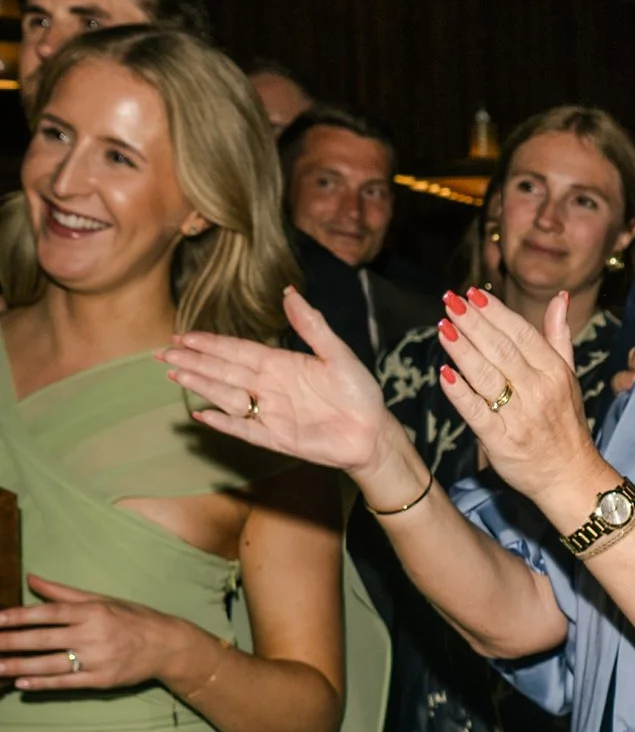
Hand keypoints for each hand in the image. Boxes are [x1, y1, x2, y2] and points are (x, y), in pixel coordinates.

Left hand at [0, 575, 180, 692]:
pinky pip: (67, 683)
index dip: (20, 616)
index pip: (48, 613)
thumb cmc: (132, 618)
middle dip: (12, 643)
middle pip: (44, 640)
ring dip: (20, 667)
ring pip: (51, 664)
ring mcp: (97, 659)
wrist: (167, 645)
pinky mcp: (102, 680)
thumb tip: (31, 578)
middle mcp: (93, 634)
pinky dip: (43, 683)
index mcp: (91, 611)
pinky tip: (23, 683)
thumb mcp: (100, 599)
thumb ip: (62, 592)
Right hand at [161, 285, 393, 475]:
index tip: (183, 335)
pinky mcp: (277, 438)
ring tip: (174, 373)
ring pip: (228, 397)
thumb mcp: (337, 354)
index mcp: (280, 364)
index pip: (237, 351)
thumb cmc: (359, 392)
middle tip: (163, 352)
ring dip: (202, 385)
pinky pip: (245, 430)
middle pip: (224, 371)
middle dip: (194, 360)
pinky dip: (224, 423)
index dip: (210, 343)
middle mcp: (269, 387)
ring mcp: (270, 413)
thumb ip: (312, 326)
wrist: (374, 432)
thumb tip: (289, 292)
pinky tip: (202, 413)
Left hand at [434, 284, 599, 513]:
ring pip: (486, 376)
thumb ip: (558, 337)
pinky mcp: (501, 441)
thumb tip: (559, 299)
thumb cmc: (565, 424)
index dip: (495, 312)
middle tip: (450, 301)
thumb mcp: (568, 377)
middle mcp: (538, 391)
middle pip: (501, 349)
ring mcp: (519, 416)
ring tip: (443, 327)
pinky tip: (444, 373)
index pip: (521, 333)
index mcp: (554, 372)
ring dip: (462, 349)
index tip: (472, 293)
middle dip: (473, 322)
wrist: (569, 476)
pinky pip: (476, 412)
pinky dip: (460, 392)